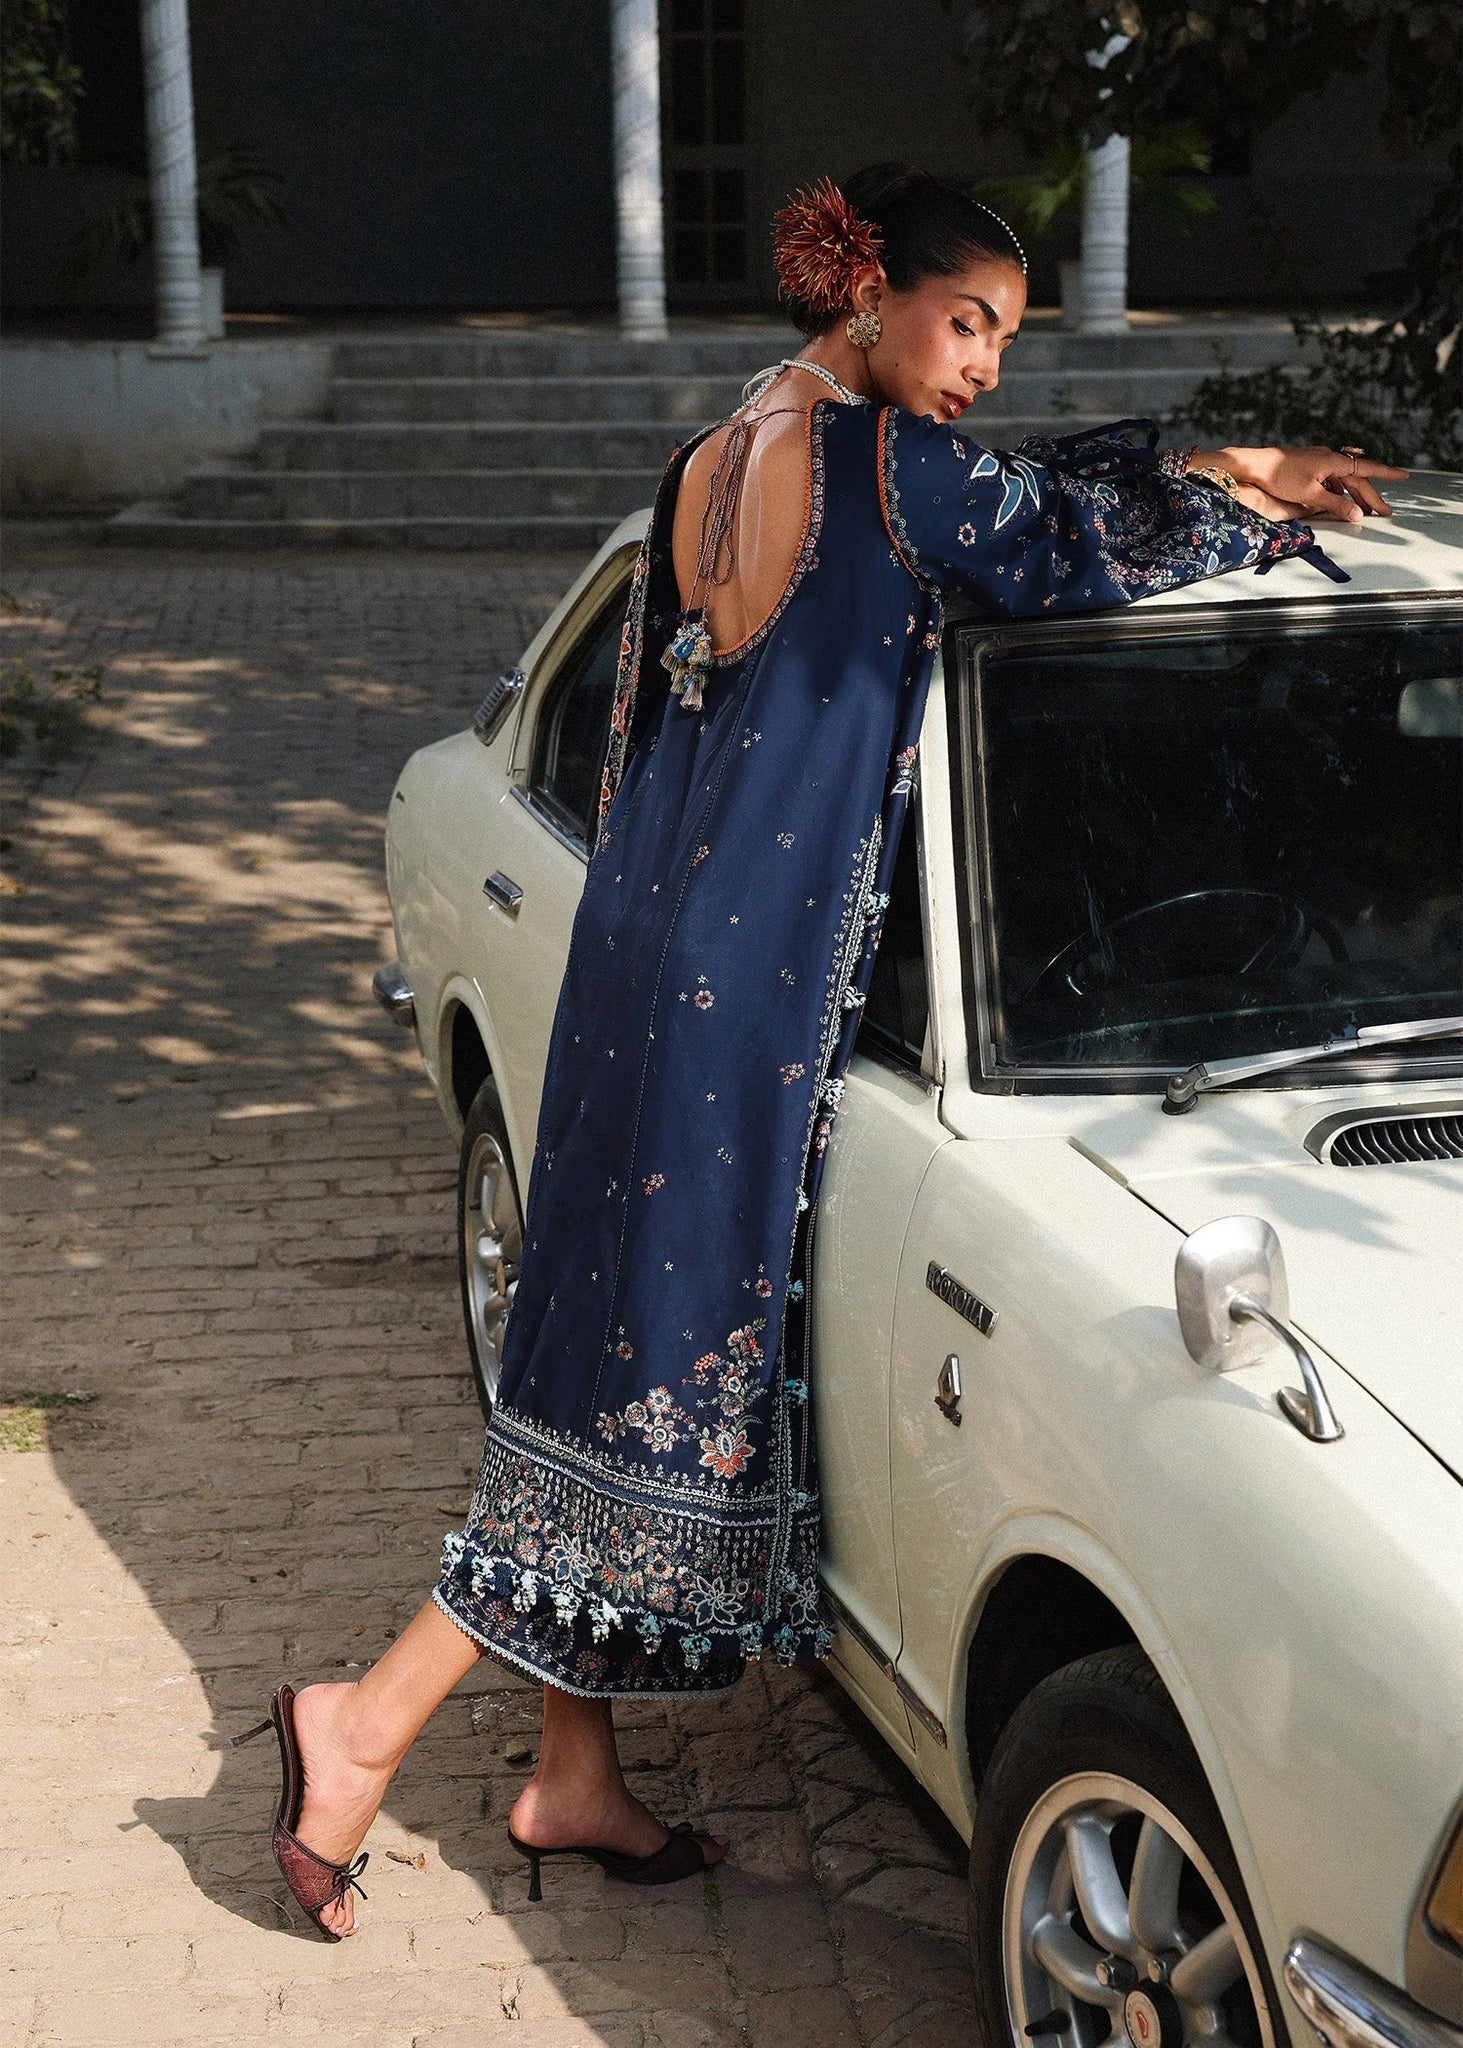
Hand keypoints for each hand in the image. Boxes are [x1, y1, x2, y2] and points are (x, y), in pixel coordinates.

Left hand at [1207, 445, 1408, 523]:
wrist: (1254, 465)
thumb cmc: (1280, 477)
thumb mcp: (1309, 495)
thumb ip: (1335, 505)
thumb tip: (1358, 515)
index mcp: (1333, 462)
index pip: (1366, 468)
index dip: (1386, 474)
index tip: (1404, 476)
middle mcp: (1329, 458)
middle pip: (1356, 478)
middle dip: (1371, 496)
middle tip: (1385, 512)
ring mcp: (1319, 461)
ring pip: (1344, 480)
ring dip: (1355, 496)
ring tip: (1365, 511)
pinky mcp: (1309, 467)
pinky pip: (1331, 480)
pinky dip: (1339, 492)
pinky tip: (1339, 501)